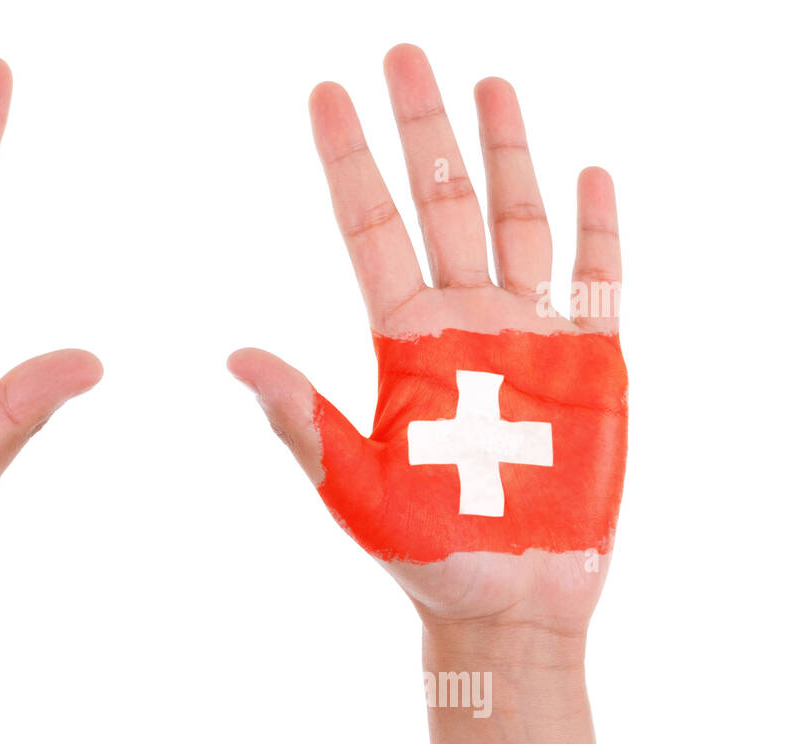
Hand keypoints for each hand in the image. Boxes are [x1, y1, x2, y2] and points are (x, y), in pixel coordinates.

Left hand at [229, 45, 625, 644]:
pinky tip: (586, 174)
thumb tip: (230, 354)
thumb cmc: (424, 553)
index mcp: (404, 342)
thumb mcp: (353, 485)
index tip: (325, 92)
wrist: (508, 603)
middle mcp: (464, 322)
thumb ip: (302, 416)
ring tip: (490, 84)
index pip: (370, 226)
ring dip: (506, 153)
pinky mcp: (591, 363)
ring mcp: (530, 335)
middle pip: (442, 202)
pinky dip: (597, 227)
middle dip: (424, 128)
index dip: (349, 160)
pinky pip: (599, 279)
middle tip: (403, 51)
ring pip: (517, 220)